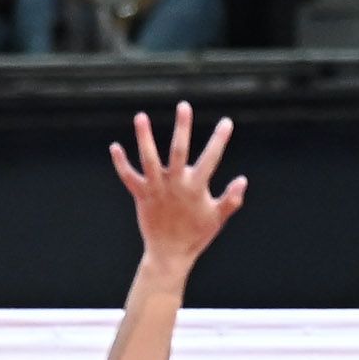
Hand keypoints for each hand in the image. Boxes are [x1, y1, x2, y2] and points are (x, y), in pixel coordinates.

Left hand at [109, 101, 247, 276]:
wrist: (170, 253)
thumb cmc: (196, 235)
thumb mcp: (217, 218)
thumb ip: (230, 199)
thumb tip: (243, 180)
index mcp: (196, 188)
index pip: (211, 159)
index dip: (219, 140)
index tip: (227, 122)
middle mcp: (175, 185)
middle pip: (178, 151)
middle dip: (182, 128)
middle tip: (184, 106)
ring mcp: (156, 189)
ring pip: (149, 159)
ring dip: (144, 137)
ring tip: (141, 116)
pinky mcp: (141, 195)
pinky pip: (128, 176)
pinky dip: (121, 163)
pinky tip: (115, 147)